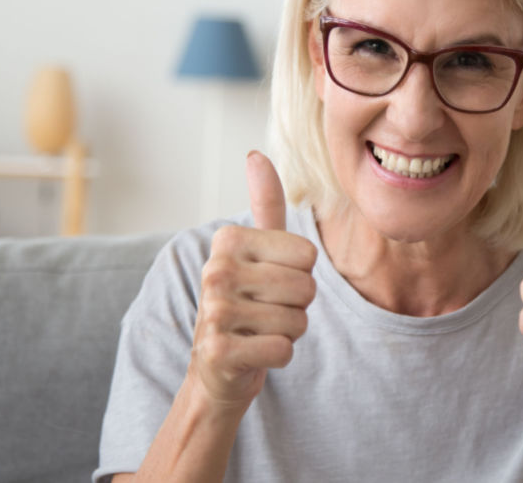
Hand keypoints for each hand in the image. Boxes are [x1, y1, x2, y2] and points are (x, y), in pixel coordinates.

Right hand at [189, 151, 316, 410]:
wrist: (218, 367)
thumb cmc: (248, 303)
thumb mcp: (257, 251)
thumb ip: (264, 204)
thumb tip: (256, 154)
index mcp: (229, 240)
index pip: (308, 255)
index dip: (301, 275)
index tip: (271, 283)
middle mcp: (216, 270)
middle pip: (307, 288)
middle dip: (298, 307)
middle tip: (268, 312)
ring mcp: (214, 311)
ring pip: (298, 321)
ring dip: (289, 333)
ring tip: (260, 331)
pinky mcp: (218, 351)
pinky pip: (283, 350)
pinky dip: (278, 357)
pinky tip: (254, 354)